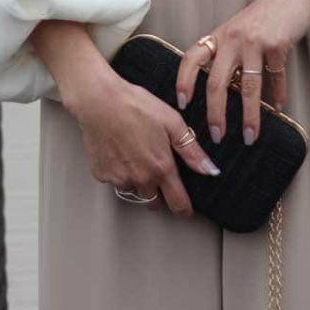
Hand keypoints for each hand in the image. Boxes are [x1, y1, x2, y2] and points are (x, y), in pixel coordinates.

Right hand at [62, 69, 221, 215]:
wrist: (99, 101)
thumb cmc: (135, 106)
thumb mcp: (172, 121)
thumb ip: (191, 150)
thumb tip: (210, 169)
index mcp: (161, 167)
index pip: (177, 204)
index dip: (184, 208)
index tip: (185, 208)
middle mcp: (140, 178)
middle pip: (154, 202)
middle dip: (159, 192)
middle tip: (157, 169)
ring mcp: (119, 178)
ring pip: (134, 191)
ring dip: (138, 182)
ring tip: (137, 155)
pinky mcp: (101, 175)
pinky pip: (116, 181)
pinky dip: (120, 172)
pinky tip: (121, 152)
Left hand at [175, 0, 309, 145]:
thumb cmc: (267, 13)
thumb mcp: (240, 30)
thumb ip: (230, 54)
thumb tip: (223, 88)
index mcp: (220, 36)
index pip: (192, 58)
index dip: (184, 81)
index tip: (182, 103)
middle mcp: (232, 39)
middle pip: (217, 82)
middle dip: (216, 113)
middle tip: (217, 135)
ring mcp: (254, 42)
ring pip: (247, 87)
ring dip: (249, 116)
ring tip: (250, 135)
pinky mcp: (277, 45)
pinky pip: (275, 77)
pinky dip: (278, 95)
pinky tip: (279, 108)